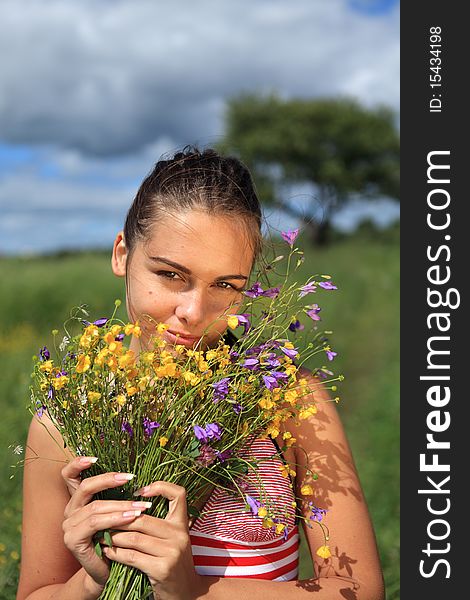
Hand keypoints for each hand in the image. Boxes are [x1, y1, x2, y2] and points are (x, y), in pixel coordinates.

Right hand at [61, 457, 151, 591]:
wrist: (107, 571)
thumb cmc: (115, 538)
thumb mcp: (115, 513)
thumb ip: (116, 495)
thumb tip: (133, 474)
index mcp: (77, 500)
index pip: (69, 476)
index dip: (78, 464)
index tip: (95, 457)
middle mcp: (70, 510)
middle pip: (85, 487)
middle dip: (109, 480)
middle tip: (131, 477)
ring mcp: (69, 526)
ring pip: (96, 507)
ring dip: (122, 504)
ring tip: (142, 506)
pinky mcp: (73, 540)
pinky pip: (95, 523)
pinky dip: (115, 519)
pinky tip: (132, 518)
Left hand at [101, 481, 202, 599]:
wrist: (186, 594)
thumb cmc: (172, 564)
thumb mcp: (172, 541)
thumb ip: (158, 526)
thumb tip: (130, 508)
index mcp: (182, 524)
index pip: (178, 494)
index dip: (160, 487)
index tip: (139, 492)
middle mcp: (179, 534)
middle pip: (143, 518)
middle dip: (118, 520)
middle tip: (103, 520)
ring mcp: (172, 551)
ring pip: (134, 537)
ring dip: (113, 537)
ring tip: (101, 535)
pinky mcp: (162, 568)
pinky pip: (132, 556)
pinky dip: (116, 553)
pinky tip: (107, 552)